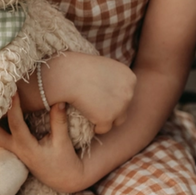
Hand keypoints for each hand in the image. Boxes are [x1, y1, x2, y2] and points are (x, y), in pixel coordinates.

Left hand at [0, 95, 85, 193]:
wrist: (65, 179)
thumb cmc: (65, 162)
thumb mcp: (63, 142)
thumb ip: (59, 121)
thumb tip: (58, 102)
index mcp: (26, 147)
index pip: (15, 124)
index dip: (13, 107)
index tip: (13, 90)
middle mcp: (15, 149)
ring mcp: (12, 150)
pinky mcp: (14, 149)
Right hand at [19, 52, 135, 133]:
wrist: (65, 74)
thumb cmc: (78, 66)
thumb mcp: (103, 65)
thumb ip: (112, 76)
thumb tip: (112, 88)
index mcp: (130, 77)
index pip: (126, 92)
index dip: (112, 94)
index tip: (98, 92)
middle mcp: (129, 92)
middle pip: (124, 107)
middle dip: (111, 107)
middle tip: (94, 103)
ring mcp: (120, 106)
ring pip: (117, 120)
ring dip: (106, 118)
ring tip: (91, 112)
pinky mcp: (107, 118)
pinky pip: (104, 129)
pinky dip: (96, 126)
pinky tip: (86, 118)